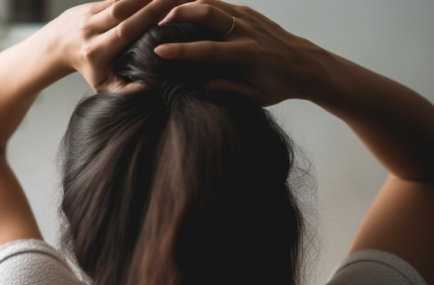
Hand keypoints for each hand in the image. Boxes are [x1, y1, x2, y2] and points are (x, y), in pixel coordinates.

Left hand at [47, 0, 191, 92]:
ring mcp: (91, 14)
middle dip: (150, 2)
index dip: (146, 18)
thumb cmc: (86, 67)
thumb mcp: (102, 84)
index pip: (125, 30)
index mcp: (96, 50)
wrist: (57, 46)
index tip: (169, 9)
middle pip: (123, 11)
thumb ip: (124, 89)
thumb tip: (148, 89)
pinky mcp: (93, 4)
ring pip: (119, 1)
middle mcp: (92, 29)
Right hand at [154, 0, 328, 105]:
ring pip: (212, 1)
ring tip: (165, 12)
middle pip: (208, 12)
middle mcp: (247, 31)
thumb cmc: (278, 85)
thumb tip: (203, 85)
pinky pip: (219, 3)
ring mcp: (248, 17)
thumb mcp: (255, 96)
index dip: (181, 50)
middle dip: (179, 13)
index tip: (158, 51)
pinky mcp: (249, 11)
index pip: (207, 50)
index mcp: (246, 55)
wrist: (306, 64)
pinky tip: (184, 10)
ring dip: (187, 3)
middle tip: (158, 23)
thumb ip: (229, 89)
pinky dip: (199, 3)